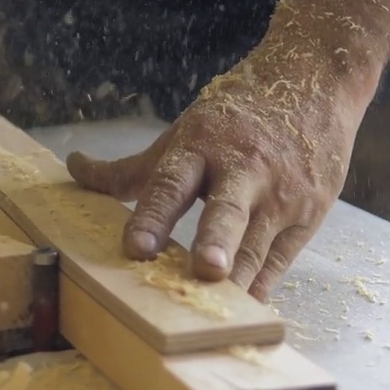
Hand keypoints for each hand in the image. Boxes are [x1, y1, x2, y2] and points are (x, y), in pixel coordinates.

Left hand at [66, 61, 367, 300]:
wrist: (315, 79)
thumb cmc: (239, 114)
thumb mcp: (185, 133)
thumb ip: (131, 167)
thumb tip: (74, 168)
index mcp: (202, 146)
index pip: (171, 184)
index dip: (152, 217)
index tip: (134, 247)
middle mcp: (244, 170)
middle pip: (226, 212)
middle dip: (216, 242)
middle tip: (206, 270)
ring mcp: (282, 194)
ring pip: (257, 245)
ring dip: (239, 278)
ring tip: (221, 310)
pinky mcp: (311, 213)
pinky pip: (283, 258)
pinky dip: (263, 284)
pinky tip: (245, 308)